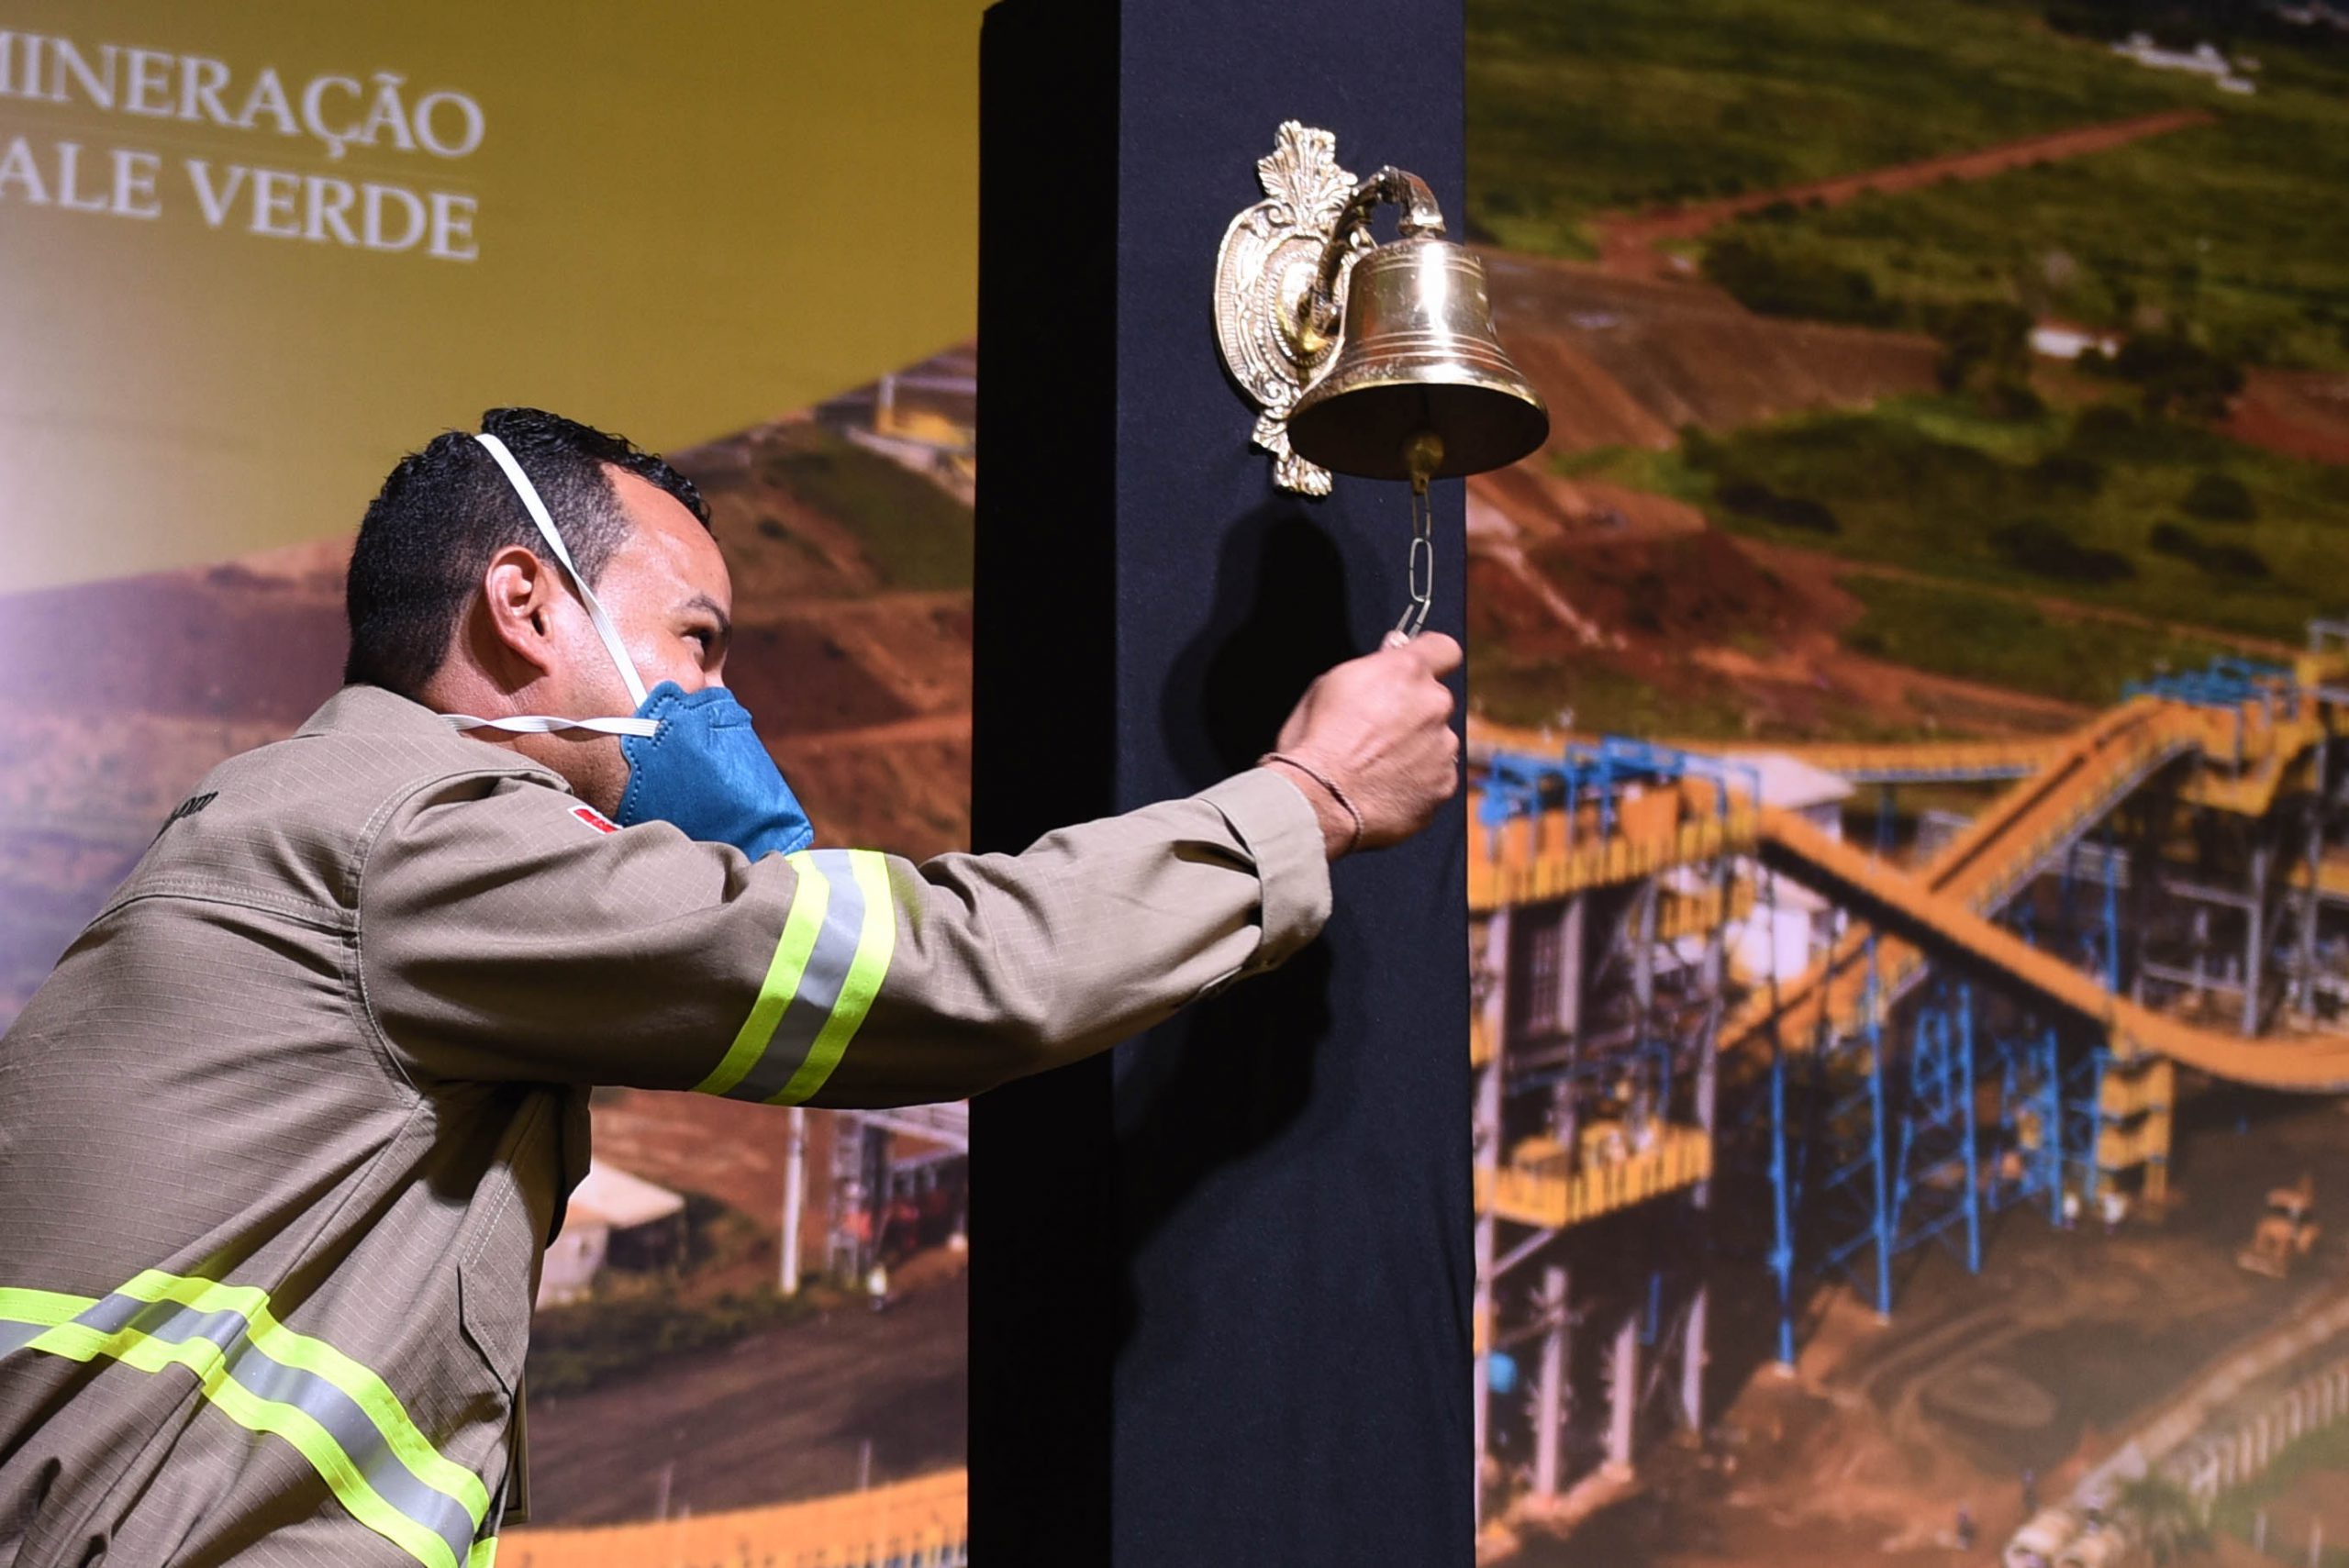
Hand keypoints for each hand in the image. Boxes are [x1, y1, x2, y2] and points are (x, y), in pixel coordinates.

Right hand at [1263, 631, 1462, 858]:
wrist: (1316, 803)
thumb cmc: (1313, 743)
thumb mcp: (1328, 686)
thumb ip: (1369, 670)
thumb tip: (1385, 662)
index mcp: (1405, 671)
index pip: (1444, 648)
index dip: (1431, 659)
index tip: (1417, 671)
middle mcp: (1433, 705)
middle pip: (1436, 699)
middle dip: (1414, 711)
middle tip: (1379, 731)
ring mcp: (1443, 747)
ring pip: (1438, 740)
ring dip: (1416, 748)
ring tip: (1377, 766)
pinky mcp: (1444, 785)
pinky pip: (1437, 776)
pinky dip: (1418, 781)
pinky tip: (1386, 788)